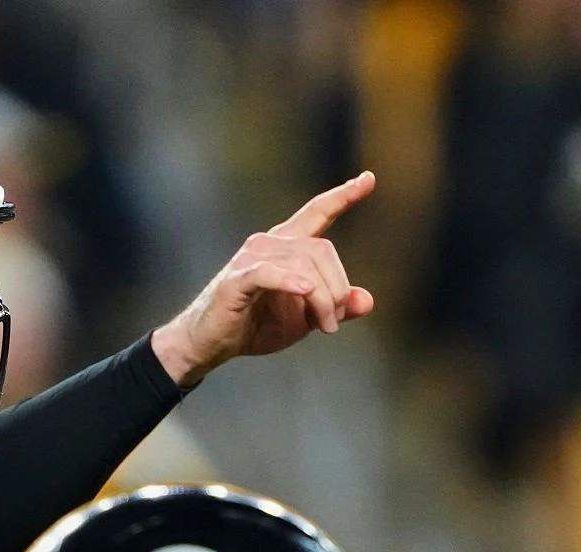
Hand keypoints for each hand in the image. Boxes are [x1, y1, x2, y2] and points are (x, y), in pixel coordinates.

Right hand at [151, 172, 376, 386]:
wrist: (212, 343)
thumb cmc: (256, 325)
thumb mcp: (305, 319)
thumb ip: (336, 307)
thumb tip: (368, 300)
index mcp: (287, 246)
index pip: (318, 212)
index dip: (344, 196)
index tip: (369, 179)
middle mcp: (270, 243)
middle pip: (322, 250)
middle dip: (337, 290)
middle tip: (333, 324)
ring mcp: (252, 257)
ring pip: (304, 267)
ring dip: (322, 300)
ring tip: (323, 327)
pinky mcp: (237, 278)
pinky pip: (269, 273)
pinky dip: (290, 282)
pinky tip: (305, 290)